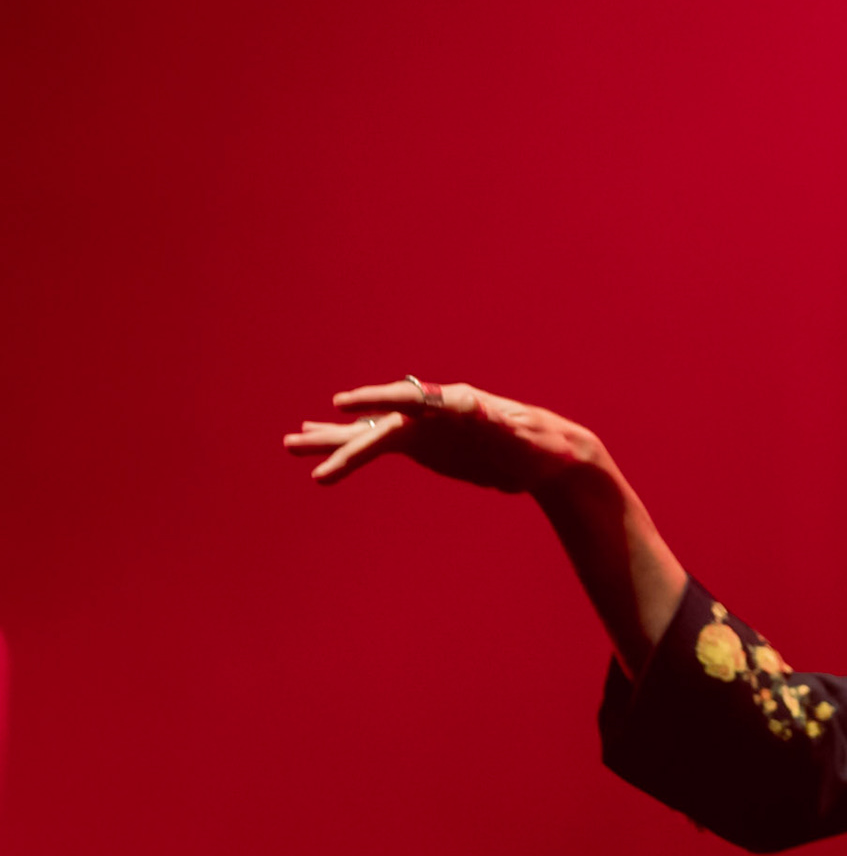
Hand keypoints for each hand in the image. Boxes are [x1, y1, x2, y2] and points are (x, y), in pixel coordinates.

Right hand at [283, 378, 604, 493]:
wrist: (549, 458)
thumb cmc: (543, 446)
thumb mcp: (527, 438)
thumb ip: (503, 426)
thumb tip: (478, 409)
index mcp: (458, 403)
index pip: (410, 397)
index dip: (376, 399)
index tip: (343, 404)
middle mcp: (434, 412)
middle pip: (381, 421)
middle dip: (342, 436)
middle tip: (298, 444)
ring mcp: (424, 429)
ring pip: (371, 434)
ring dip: (332, 441)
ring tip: (290, 443)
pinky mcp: (422, 446)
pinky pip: (378, 448)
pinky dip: (350, 452)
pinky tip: (321, 458)